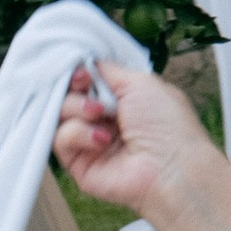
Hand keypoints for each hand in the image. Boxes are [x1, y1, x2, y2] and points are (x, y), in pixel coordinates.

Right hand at [52, 61, 211, 219]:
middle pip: (67, 94)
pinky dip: (78, 134)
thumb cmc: (167, 125)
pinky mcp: (78, 163)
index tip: (83, 73)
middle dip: (75, 89)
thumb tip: (85, 63)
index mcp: (120, 99)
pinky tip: (102, 140)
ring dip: (78, 109)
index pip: (84, 81)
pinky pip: (59, 139)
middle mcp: (103, 119)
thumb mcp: (141, 82)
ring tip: (101, 115)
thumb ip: (108, 70)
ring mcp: (88, 141)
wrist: (171, 167)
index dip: (79, 74)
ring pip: (59, 114)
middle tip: (88, 89)